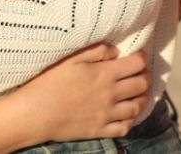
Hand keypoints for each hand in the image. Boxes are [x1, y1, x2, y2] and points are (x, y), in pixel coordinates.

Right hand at [9, 44, 150, 141]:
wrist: (35, 114)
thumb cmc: (49, 83)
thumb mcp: (71, 59)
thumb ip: (96, 52)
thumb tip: (116, 51)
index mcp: (103, 74)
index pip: (136, 64)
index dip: (141, 58)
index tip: (139, 56)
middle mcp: (110, 94)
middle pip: (141, 85)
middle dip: (145, 77)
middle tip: (142, 73)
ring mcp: (106, 114)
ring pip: (136, 107)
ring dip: (142, 98)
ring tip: (139, 93)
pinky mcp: (99, 130)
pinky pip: (124, 128)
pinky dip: (131, 120)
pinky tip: (128, 114)